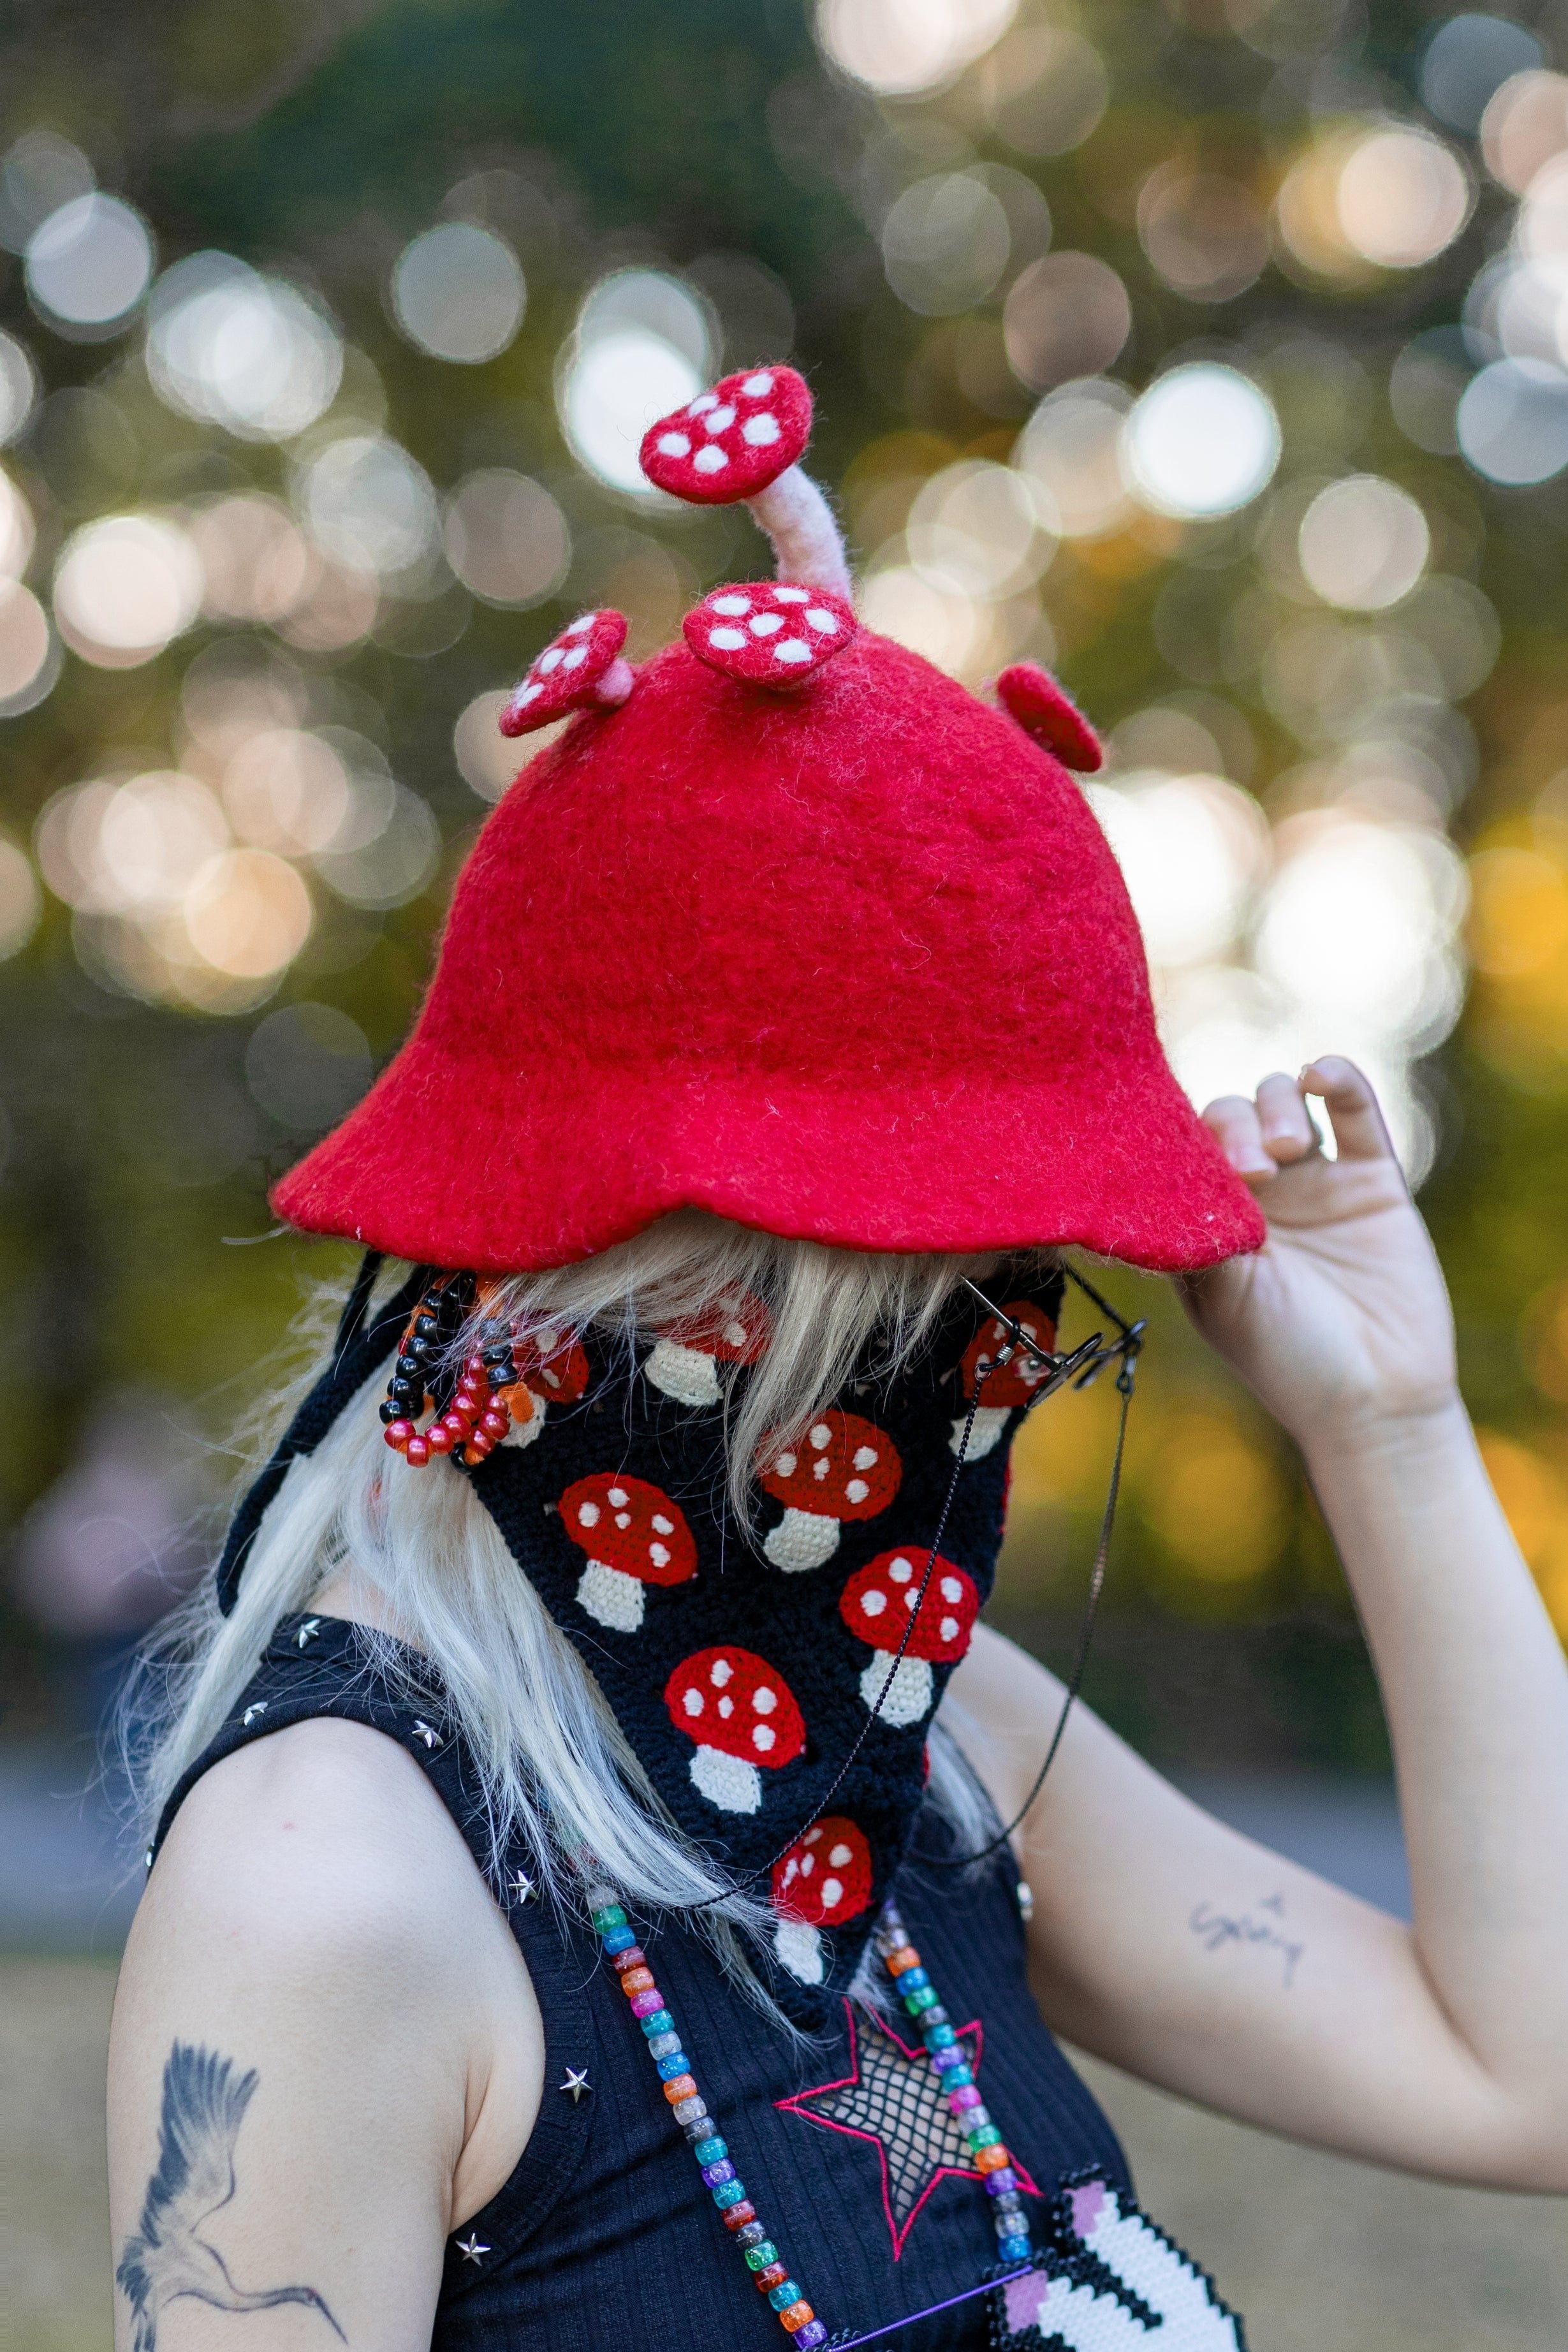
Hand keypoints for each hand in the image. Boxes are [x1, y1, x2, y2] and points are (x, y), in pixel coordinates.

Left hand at [1179, 1058, 1457, 1449]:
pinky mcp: (1371, 1179)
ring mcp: (1315, 1183)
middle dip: (1233, 1127)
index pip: (1182, 1150)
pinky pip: (1353, 1109)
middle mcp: (1258, 1197)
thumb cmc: (1287, 1359)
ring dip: (1274, 1106)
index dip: (1180, 1136)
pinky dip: (1337, 1078)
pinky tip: (1320, 1074)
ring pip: (1282, 1101)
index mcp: (1208, 1223)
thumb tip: (1148, 1177)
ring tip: (1286, 1152)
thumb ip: (1192, 1232)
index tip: (1188, 1155)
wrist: (1376, 1399)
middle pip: (1228, 1117)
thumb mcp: (1219, 1295)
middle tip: (1252, 1172)